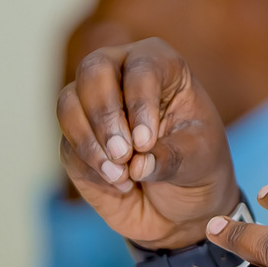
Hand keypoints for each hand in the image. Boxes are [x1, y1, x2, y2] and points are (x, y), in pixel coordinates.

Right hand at [57, 38, 240, 248]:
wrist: (180, 200)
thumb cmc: (196, 163)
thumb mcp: (199, 158)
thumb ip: (172, 156)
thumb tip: (138, 163)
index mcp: (161, 65)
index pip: (142, 67)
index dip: (140, 103)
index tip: (146, 142)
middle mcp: (121, 73)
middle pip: (93, 70)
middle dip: (105, 115)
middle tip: (124, 154)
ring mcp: (92, 103)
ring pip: (69, 103)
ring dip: (90, 142)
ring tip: (122, 174)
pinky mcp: (74, 137)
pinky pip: (68, 144)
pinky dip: (91, 166)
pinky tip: (121, 184)